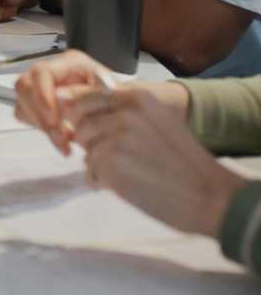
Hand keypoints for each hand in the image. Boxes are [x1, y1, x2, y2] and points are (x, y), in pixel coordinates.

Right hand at [15, 49, 189, 154]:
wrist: (123, 116)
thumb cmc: (119, 102)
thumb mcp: (108, 97)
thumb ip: (84, 97)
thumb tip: (59, 100)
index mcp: (71, 63)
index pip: (42, 74)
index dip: (43, 97)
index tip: (54, 123)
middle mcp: (53, 71)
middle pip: (24, 86)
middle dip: (40, 116)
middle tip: (60, 138)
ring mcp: (43, 86)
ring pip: (22, 101)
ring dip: (40, 125)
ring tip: (63, 142)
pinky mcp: (40, 103)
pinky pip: (26, 113)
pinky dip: (40, 128)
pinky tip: (60, 139)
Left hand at [68, 87, 245, 237]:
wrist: (211, 196)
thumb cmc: (187, 163)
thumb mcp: (160, 120)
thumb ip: (126, 112)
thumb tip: (83, 109)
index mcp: (138, 98)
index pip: (89, 99)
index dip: (89, 117)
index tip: (96, 129)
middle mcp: (124, 115)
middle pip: (82, 127)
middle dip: (91, 143)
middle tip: (116, 158)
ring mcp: (116, 141)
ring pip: (86, 153)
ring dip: (99, 165)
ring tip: (130, 173)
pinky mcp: (111, 168)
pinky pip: (90, 175)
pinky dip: (102, 184)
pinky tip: (126, 187)